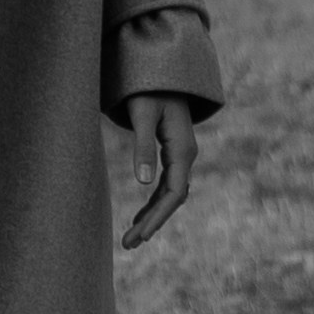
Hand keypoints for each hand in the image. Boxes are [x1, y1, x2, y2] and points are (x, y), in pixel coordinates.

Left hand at [121, 92, 196, 249]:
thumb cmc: (149, 88)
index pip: (174, 192)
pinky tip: (139, 216)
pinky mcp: (172, 152)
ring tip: (130, 239)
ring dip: (152, 216)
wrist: (163, 68)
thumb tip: (143, 182)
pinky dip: (153, 202)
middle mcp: (186, 154)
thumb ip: (143, 146)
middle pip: (172, 198)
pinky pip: (166, 185)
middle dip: (151, 222)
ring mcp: (181, 154)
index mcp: (182, 148)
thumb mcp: (143, 114)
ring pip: (169, 194)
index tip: (141, 235)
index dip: (158, 215)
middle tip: (128, 244)